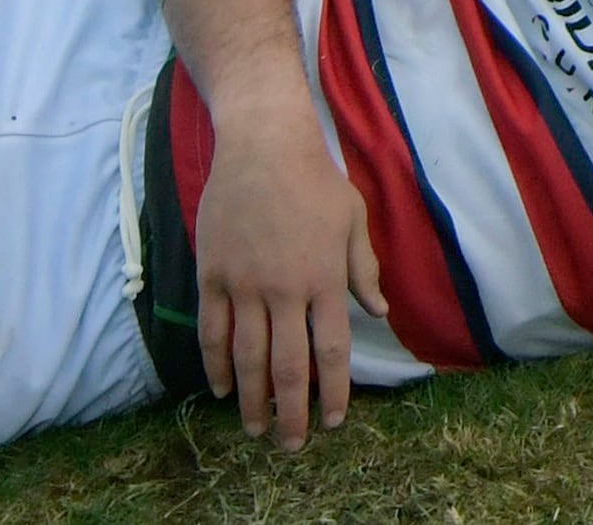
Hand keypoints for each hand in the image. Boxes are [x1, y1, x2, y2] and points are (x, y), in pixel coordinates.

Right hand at [193, 122, 382, 445]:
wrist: (263, 147)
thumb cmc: (316, 181)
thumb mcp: (353, 221)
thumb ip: (362, 271)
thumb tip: (380, 311)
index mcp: (324, 279)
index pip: (331, 349)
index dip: (333, 391)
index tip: (333, 421)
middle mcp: (284, 289)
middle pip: (286, 366)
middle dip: (290, 411)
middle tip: (291, 445)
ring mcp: (244, 285)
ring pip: (246, 357)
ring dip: (250, 399)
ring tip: (254, 429)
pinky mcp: (212, 276)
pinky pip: (212, 331)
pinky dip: (216, 364)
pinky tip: (222, 388)